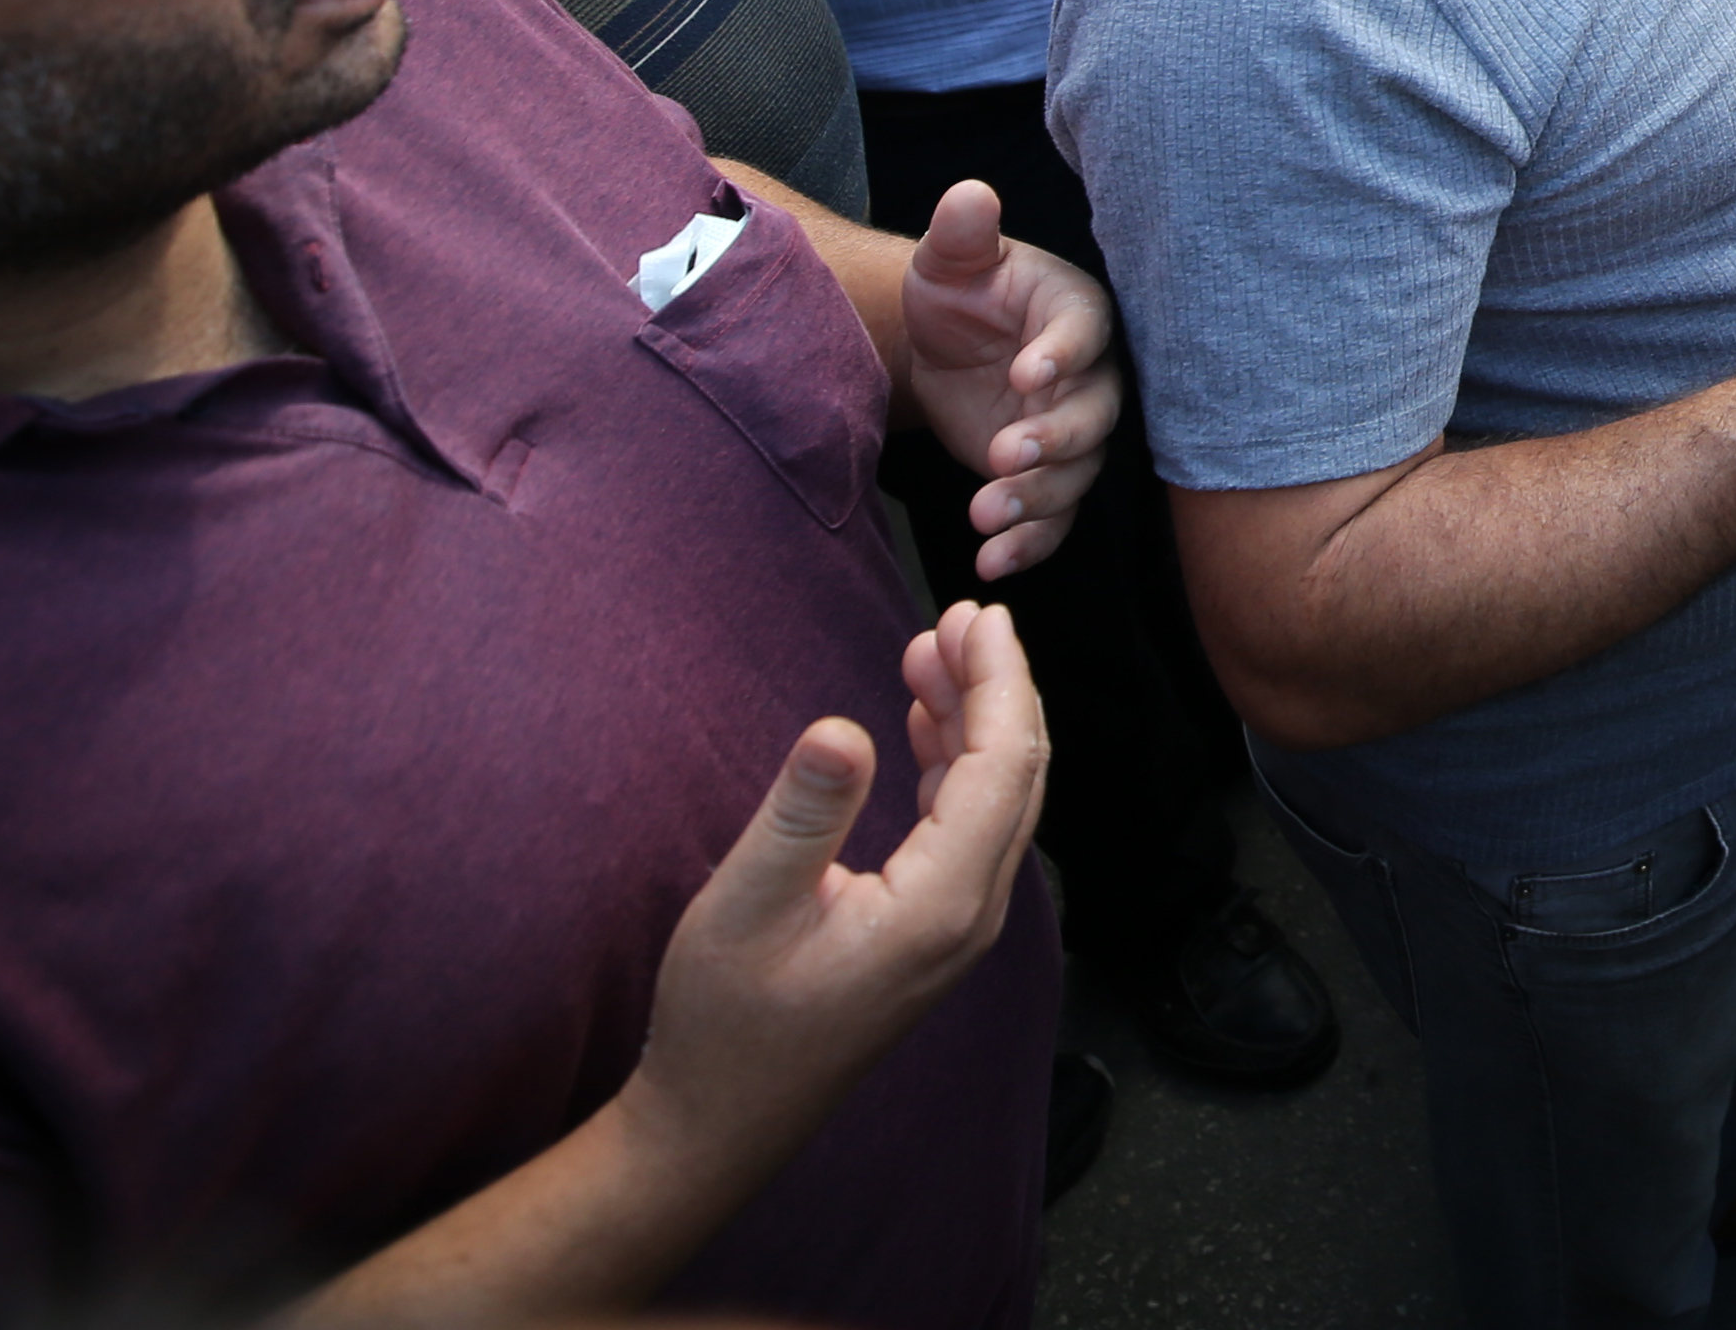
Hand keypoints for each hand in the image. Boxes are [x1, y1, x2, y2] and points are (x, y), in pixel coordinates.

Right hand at [619, 604, 1047, 1171]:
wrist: (718, 1122)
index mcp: (940, 906)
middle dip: (996, 687)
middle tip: (956, 617)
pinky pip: (971, 830)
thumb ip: (800, 813)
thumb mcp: (744, 907)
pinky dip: (957, 765)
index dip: (998, 680)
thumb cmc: (722, 1023)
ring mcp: (957, 930)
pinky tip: (923, 723)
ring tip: (929, 651)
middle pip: (1018, 775)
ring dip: (973, 721)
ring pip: (997, 800)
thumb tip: (842, 726)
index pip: (1003, 766)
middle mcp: (969, 918)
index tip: (977, 613)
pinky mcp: (934, 933)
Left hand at [887, 181, 1120, 577]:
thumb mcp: (950, 261)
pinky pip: (1056, 518)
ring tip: (983, 515)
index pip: (1086, 332)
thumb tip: (969, 195)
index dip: (1064, 354)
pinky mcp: (1050, 477)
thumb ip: (961, 233)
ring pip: (1078, 473)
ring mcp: (1073, 431)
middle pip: (1096, 414)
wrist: (946, 349)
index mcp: (1075, 312)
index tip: (1027, 372)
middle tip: (1004, 454)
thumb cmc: (960, 293)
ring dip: (1037, 499)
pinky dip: (1029, 544)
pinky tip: (991, 560)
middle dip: (1054, 439)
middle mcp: (1090, 375)